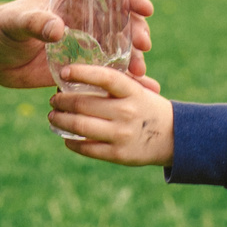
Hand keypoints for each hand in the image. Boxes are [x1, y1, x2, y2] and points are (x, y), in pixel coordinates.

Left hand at [0, 0, 154, 89]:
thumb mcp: (14, 22)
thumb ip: (33, 22)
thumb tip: (57, 29)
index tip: (145, 9)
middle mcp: (80, 16)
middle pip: (120, 18)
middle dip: (136, 30)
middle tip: (143, 46)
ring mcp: (82, 40)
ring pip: (117, 44)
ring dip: (132, 56)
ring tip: (140, 71)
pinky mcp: (78, 64)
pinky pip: (105, 68)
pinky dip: (121, 77)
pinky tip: (134, 87)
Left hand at [48, 65, 174, 166]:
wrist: (173, 137)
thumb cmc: (146, 107)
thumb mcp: (138, 90)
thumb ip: (115, 82)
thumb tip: (78, 72)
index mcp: (132, 92)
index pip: (105, 78)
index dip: (82, 72)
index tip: (64, 72)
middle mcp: (127, 112)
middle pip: (83, 104)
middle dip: (61, 101)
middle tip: (53, 99)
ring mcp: (122, 134)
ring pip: (80, 127)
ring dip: (60, 121)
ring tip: (54, 117)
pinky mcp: (118, 154)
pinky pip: (87, 148)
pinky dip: (71, 142)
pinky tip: (66, 138)